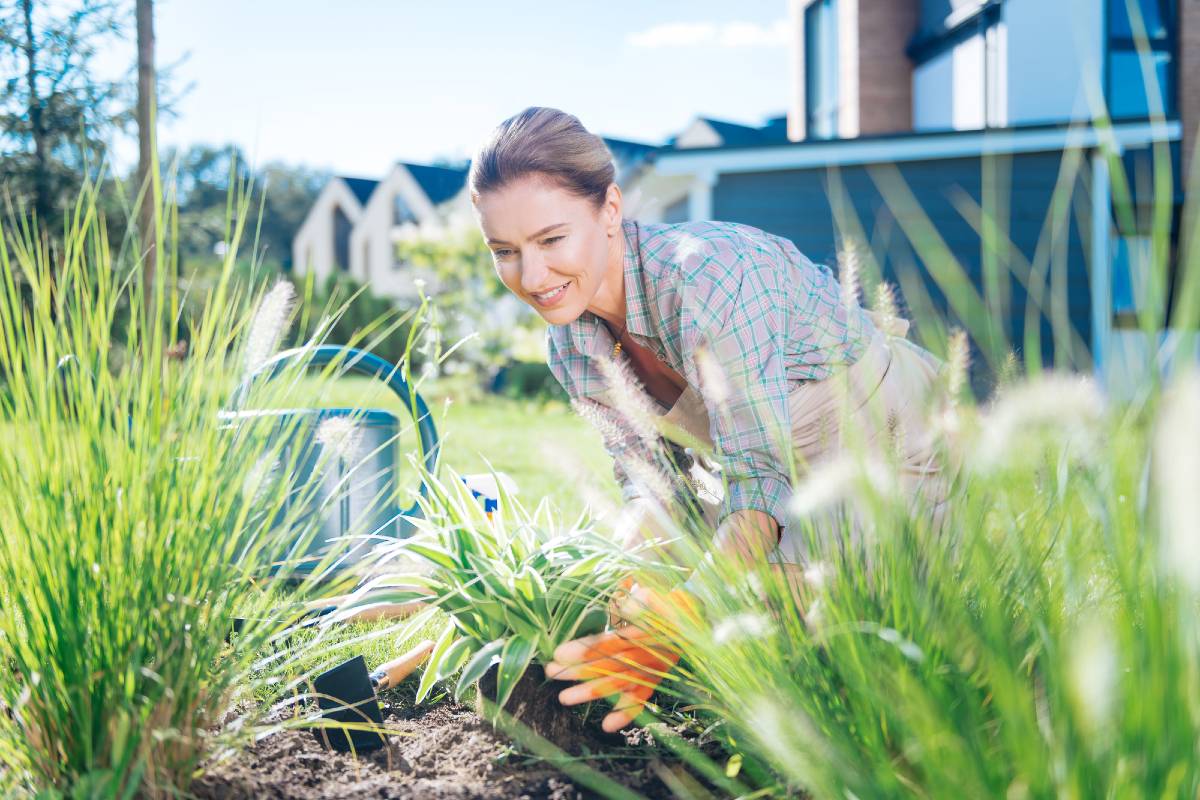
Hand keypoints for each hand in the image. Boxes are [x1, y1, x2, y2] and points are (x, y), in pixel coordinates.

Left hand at [547, 585, 698, 732]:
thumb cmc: (666, 603)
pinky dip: (626, 713)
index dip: (585, 650)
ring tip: (564, 698)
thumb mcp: (656, 596)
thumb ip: (641, 601)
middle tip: (550, 672)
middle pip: (609, 666)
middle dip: (578, 671)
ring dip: (591, 693)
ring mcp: (652, 669)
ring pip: (619, 684)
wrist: (694, 618)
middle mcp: (648, 654)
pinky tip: (607, 725)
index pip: (610, 642)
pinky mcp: (656, 679)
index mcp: (645, 631)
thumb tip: (625, 604)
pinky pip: (641, 699)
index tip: (560, 653)